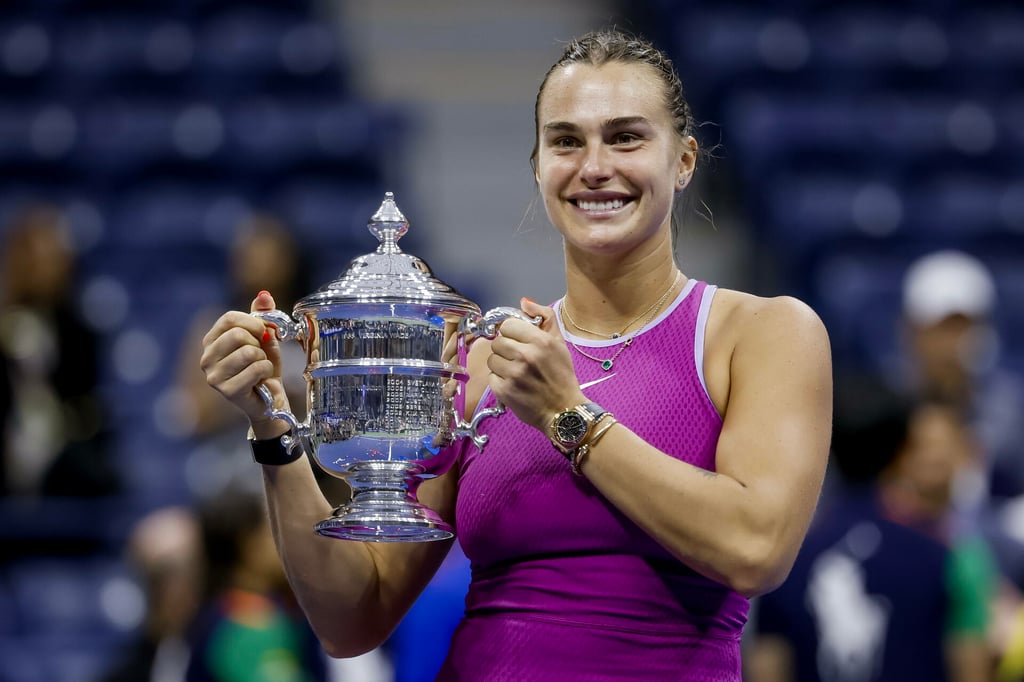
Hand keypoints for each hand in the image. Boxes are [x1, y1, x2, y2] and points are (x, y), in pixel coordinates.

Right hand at [199, 291, 290, 436]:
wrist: (270, 398)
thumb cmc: (263, 367)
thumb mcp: (265, 338)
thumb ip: (263, 315)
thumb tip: (264, 294)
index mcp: (212, 340)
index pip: (229, 318)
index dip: (253, 322)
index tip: (263, 333)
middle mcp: (206, 357)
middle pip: (238, 335)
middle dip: (258, 344)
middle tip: (259, 356)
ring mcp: (214, 376)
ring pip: (249, 352)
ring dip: (263, 360)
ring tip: (259, 369)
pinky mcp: (227, 391)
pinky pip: (256, 369)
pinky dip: (266, 372)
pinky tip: (261, 380)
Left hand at [486, 298, 585, 431]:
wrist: (564, 412)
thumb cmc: (562, 376)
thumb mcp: (559, 343)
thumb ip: (545, 318)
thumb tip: (523, 302)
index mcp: (540, 341)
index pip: (508, 325)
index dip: (512, 333)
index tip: (518, 342)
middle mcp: (526, 355)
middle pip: (498, 342)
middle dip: (505, 350)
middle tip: (517, 359)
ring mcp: (513, 374)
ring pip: (492, 359)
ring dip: (501, 365)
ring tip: (515, 373)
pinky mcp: (504, 391)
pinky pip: (491, 377)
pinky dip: (499, 381)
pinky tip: (513, 385)